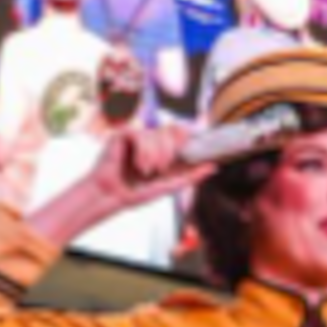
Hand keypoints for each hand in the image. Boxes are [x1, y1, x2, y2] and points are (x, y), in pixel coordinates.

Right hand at [50, 121, 209, 238]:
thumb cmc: (136, 193)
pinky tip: (138, 166)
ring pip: (158, 133)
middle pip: (174, 130)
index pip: (184, 134)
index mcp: (166, 150)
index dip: (190, 137)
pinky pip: (141, 134)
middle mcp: (154, 140)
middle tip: (162, 168)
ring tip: (146, 172)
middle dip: (171, 151)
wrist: (112, 196)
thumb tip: (214, 167)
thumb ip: (191, 176)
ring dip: (155, 156)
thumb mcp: (169, 186)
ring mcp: (140, 135)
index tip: (198, 144)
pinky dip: (143, 152)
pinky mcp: (125, 134)